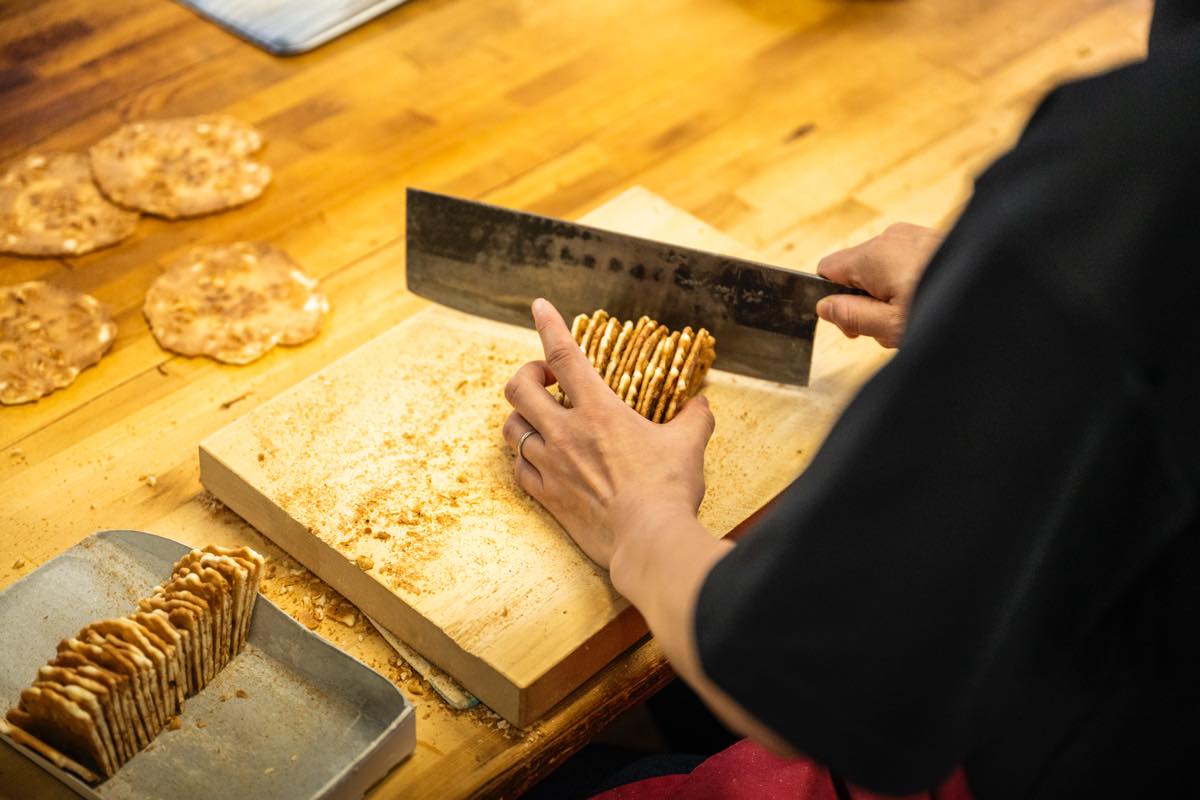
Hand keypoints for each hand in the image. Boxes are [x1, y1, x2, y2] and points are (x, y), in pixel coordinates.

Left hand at [501, 299, 715, 567]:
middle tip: (546, 381)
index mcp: (599, 411)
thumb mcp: (688, 445)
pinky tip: (540, 458)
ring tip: (541, 419)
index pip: (565, 354)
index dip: (549, 325)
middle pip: (518, 388)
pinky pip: (518, 468)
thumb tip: (701, 405)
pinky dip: (523, 457)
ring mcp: (551, 466)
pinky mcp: (547, 497)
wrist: (647, 541)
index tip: (538, 306)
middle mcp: (566, 433)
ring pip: (511, 428)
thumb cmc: (668, 490)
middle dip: (526, 375)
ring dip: (521, 417)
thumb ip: (694, 418)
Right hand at [815, 222, 943, 347]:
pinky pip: (905, 262)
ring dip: (889, 295)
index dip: (832, 300)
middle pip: (856, 271)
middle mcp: (891, 237)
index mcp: (873, 255)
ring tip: (915, 316)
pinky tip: (929, 300)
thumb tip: (823, 307)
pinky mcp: (934, 239)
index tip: (853, 324)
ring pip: (881, 269)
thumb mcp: (889, 326)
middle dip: (865, 301)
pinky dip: (909, 283)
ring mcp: (915, 235)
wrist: (1002, 296)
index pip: (827, 270)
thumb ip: (850, 316)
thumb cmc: (947, 312)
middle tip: (889, 329)